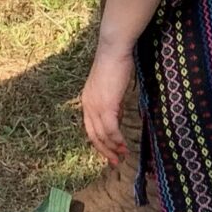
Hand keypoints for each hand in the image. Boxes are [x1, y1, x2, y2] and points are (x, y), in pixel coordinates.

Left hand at [81, 44, 134, 168]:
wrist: (114, 50)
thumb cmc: (115, 63)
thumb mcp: (111, 87)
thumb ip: (112, 102)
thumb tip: (117, 115)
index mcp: (87, 101)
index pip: (90, 127)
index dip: (100, 142)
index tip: (110, 151)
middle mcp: (88, 105)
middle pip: (93, 135)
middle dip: (104, 150)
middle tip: (114, 161)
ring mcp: (96, 106)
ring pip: (102, 134)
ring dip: (113, 147)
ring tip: (122, 155)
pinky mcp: (106, 105)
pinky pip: (111, 128)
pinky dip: (117, 139)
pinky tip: (124, 145)